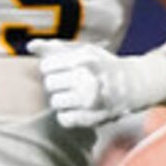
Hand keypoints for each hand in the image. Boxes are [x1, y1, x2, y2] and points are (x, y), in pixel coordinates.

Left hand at [31, 39, 165, 129]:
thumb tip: (30, 46)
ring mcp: (91, 101)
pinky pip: (64, 119)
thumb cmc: (104, 66)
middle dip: (58, 84)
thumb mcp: (84, 51)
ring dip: (63, 100)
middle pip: (50, 84)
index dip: (53, 68)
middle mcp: (87, 80)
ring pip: (56, 102)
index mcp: (83, 60)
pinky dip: (68, 115)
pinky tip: (78, 109)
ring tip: (76, 96)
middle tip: (73, 84)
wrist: (135, 85)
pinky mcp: (93, 119)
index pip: (46, 67)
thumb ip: (55, 47)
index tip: (65, 70)